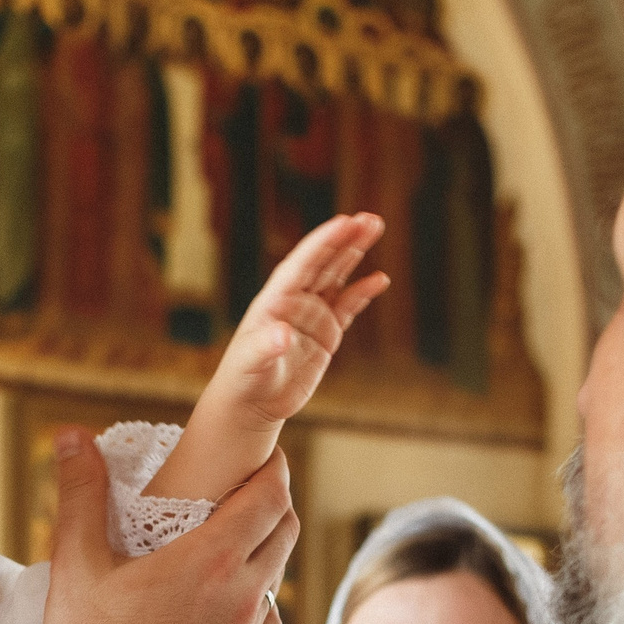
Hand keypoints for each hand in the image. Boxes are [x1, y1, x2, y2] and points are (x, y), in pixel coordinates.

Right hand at [43, 434, 299, 623]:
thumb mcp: (75, 568)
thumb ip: (80, 496)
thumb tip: (74, 437)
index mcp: (212, 561)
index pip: (271, 495)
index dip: (272, 466)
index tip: (260, 452)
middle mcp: (245, 594)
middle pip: (285, 528)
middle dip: (273, 499)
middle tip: (243, 485)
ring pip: (279, 573)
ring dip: (264, 548)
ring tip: (228, 538)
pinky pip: (269, 616)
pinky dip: (256, 595)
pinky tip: (224, 597)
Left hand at [212, 212, 389, 427]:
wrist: (250, 404)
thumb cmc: (243, 380)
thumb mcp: (251, 363)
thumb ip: (265, 347)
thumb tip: (283, 334)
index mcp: (275, 300)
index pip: (302, 264)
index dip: (323, 242)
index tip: (344, 222)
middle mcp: (294, 301)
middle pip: (323, 262)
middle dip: (345, 239)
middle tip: (370, 219)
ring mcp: (311, 316)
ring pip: (337, 277)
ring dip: (354, 253)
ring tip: (374, 227)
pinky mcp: (325, 334)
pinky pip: (348, 307)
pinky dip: (363, 292)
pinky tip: (380, 278)